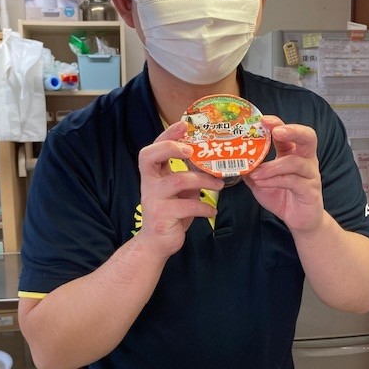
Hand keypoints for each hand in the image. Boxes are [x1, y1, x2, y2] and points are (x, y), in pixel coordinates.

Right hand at [137, 121, 223, 258]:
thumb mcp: (179, 191)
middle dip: (171, 149)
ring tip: (220, 186)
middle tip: (192, 151)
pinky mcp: (161, 217)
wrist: (157, 243)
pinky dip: (204, 207)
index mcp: (152, 174)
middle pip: (150, 157)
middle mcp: (148, 184)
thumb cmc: (171, 212)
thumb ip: (188, 175)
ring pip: (178, 181)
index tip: (184, 124)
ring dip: (203, 181)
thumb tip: (211, 161)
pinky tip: (212, 211)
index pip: (154, 148)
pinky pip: (187, 206)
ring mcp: (153, 200)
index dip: (167, 135)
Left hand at [244, 116, 323, 233]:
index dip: (278, 123)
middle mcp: (306, 160)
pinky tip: (262, 183)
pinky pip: (294, 181)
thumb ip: (250, 169)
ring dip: (273, 166)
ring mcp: (310, 175)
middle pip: (308, 137)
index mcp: (294, 153)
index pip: (289, 132)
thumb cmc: (282, 196)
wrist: (299, 220)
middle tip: (276, 131)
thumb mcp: (261, 182)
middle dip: (292, 130)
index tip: (262, 120)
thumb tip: (231, 160)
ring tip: (256, 172)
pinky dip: (275, 180)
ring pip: (296, 163)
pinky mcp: (310, 191)